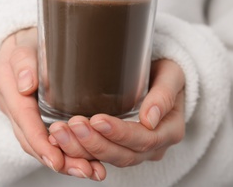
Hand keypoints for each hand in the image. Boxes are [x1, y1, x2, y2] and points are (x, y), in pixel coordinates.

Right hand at [0, 27, 105, 180]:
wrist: (21, 43)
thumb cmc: (26, 42)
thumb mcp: (23, 46)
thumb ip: (24, 62)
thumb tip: (26, 84)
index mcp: (9, 90)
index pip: (24, 121)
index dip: (40, 143)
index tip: (57, 160)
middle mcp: (14, 107)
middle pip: (33, 141)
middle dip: (58, 159)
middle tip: (85, 171)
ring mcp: (25, 114)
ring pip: (41, 144)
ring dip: (66, 161)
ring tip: (92, 171)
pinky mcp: (36, 116)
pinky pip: (48, 138)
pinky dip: (67, 151)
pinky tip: (88, 160)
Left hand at [49, 59, 184, 166]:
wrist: (161, 78)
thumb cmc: (167, 73)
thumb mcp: (172, 76)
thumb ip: (164, 95)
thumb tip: (149, 119)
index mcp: (169, 131)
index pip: (144, 140)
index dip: (120, 133)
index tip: (98, 120)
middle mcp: (153, 147)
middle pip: (124, 155)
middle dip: (96, 143)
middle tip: (74, 125)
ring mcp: (136, 149)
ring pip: (108, 158)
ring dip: (82, 149)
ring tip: (61, 132)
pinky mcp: (119, 146)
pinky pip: (99, 156)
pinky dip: (79, 150)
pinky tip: (60, 139)